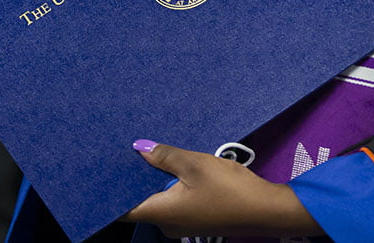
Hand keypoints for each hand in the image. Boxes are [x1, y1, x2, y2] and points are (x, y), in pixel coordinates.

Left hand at [123, 140, 322, 238]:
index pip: (123, 209)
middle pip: (143, 202)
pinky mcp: (197, 219)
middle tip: (133, 153)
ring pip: (162, 200)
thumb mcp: (196, 165)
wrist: (266, 210)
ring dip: (160, 180)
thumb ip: (166, 156)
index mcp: (161, 213)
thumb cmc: (229, 190)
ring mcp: (183, 224)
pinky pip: (177, 202)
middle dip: (139, 179)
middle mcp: (166, 224)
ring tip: (158, 155)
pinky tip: (182, 168)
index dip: (112, 192)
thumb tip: (140, 149)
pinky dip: (175, 186)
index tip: (107, 172)